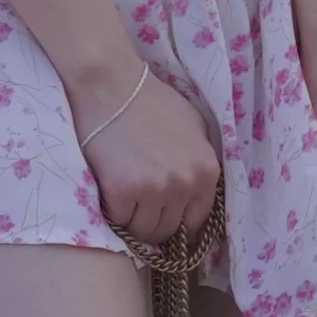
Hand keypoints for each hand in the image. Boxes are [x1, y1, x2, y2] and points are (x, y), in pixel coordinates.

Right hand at [72, 56, 220, 250]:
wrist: (111, 84)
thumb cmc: (151, 101)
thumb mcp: (195, 126)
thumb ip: (201, 161)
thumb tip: (198, 198)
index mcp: (207, 171)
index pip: (196, 222)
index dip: (177, 223)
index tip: (162, 218)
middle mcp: (185, 183)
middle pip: (168, 230)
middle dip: (153, 221)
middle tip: (137, 204)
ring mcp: (154, 189)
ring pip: (144, 232)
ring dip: (132, 219)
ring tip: (123, 196)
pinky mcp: (123, 191)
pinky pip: (119, 221)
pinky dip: (112, 211)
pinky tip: (109, 189)